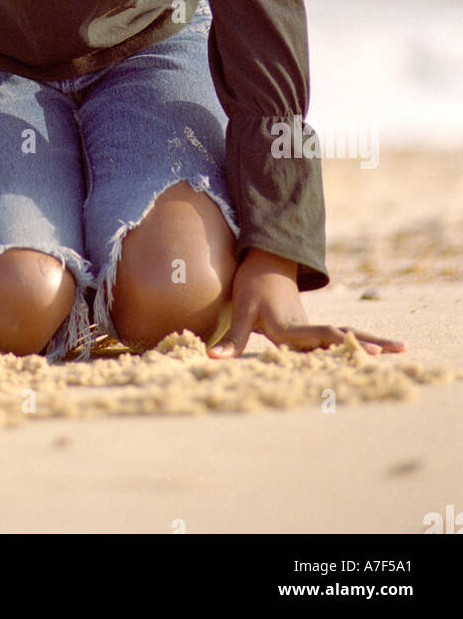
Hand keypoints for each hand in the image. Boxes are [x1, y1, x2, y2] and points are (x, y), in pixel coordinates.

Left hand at [207, 248, 405, 358]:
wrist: (264, 260)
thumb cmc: (251, 285)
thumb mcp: (242, 311)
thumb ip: (232, 339)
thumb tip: (214, 358)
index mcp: (291, 327)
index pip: (321, 335)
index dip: (341, 342)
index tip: (365, 347)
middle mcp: (307, 328)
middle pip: (344, 336)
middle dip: (370, 343)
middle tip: (400, 348)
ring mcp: (313, 327)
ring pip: (347, 335)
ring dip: (372, 341)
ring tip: (403, 347)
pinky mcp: (312, 328)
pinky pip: (340, 336)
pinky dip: (360, 341)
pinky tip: (378, 349)